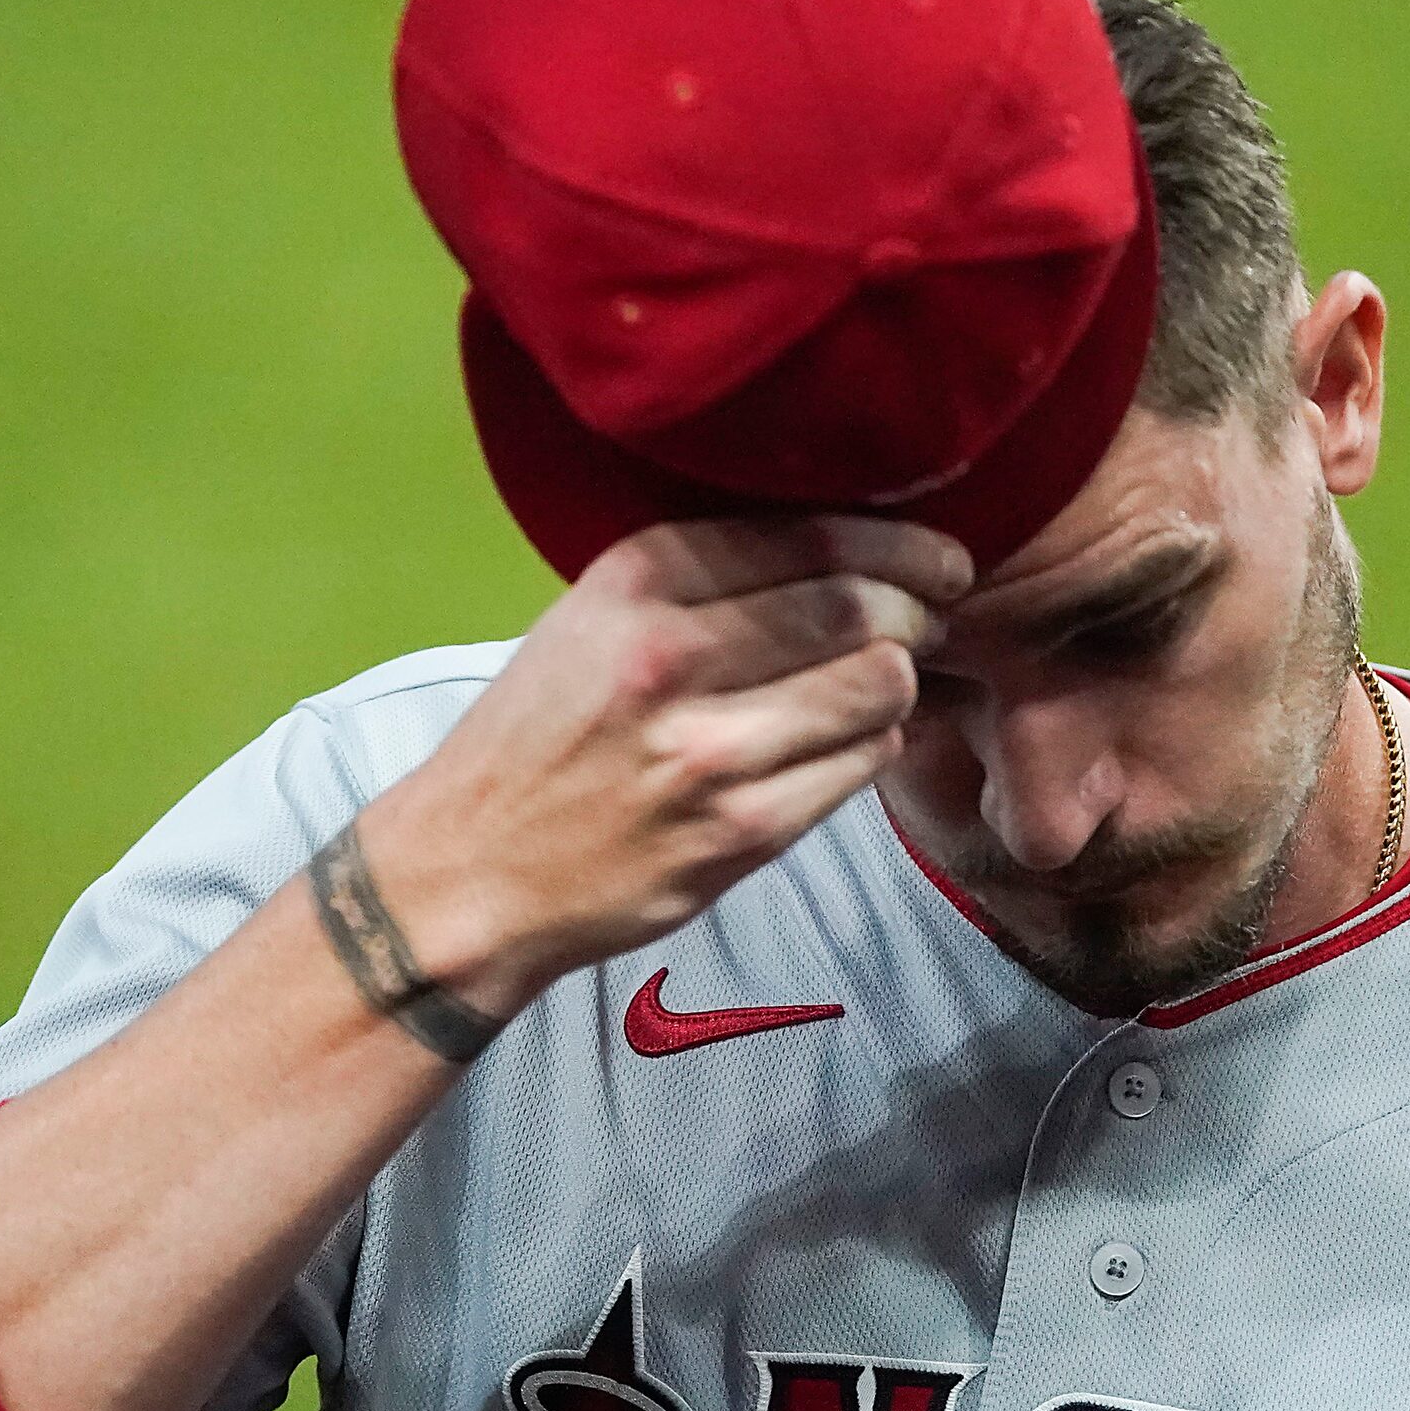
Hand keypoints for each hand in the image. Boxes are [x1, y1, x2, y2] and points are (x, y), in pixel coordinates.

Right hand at [355, 517, 971, 1017]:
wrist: (472, 871)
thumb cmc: (539, 738)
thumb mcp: (588, 622)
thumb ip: (697, 578)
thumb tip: (844, 546)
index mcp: (632, 586)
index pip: (808, 539)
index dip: (897, 543)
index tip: (937, 554)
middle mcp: (669, 659)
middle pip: (858, 609)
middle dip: (916, 608)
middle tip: (930, 615)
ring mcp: (710, 752)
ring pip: (877, 688)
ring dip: (900, 680)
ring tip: (886, 680)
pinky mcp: (742, 832)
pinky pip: (861, 766)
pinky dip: (873, 746)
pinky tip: (848, 742)